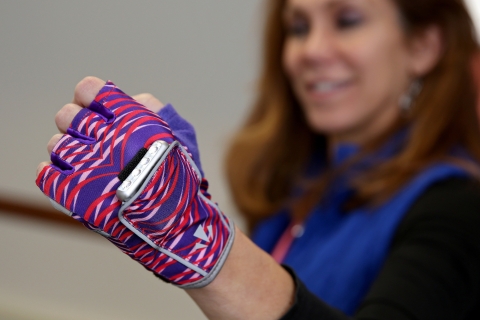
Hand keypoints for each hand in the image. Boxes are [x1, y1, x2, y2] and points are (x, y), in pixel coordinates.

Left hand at [36, 77, 233, 287]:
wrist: (177, 226)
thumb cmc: (181, 181)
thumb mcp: (178, 135)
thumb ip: (151, 111)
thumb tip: (129, 98)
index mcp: (129, 120)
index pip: (89, 89)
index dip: (90, 96)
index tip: (94, 106)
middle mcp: (105, 138)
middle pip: (67, 115)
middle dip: (77, 125)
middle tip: (92, 141)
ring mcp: (86, 166)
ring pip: (56, 144)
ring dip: (68, 152)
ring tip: (86, 166)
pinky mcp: (73, 195)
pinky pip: (46, 175)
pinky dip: (53, 175)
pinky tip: (70, 180)